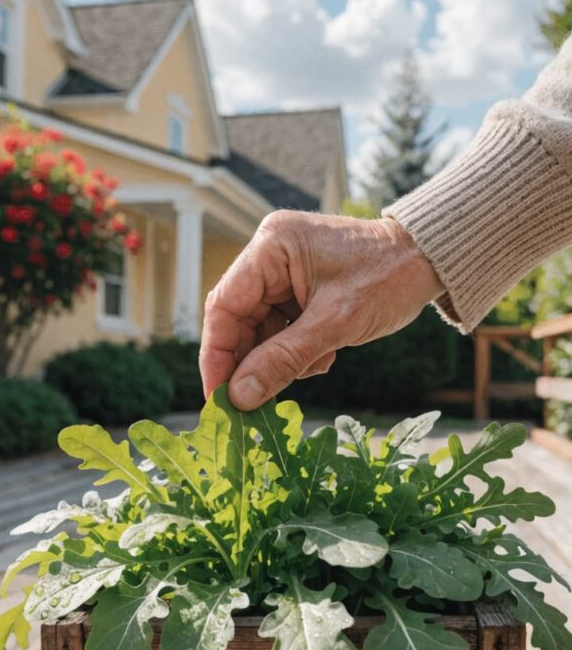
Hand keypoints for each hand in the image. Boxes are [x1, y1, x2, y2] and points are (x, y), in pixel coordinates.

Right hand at [199, 210, 443, 409]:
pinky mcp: (301, 287)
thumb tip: (239, 397)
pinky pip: (283, 328)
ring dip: (280, 359)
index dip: (217, 356)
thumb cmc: (390, 277)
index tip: (218, 397)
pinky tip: (324, 356)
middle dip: (252, 362)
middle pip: (240, 320)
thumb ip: (284, 360)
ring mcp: (285, 271)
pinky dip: (297, 351)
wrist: (432, 259)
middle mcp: (271, 254)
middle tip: (254, 403)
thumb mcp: (336, 324)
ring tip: (314, 367)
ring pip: (262, 329)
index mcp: (271, 246)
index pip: (225, 307)